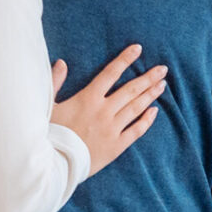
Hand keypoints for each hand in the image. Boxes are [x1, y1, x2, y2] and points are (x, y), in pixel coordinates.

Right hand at [51, 46, 168, 172]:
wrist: (54, 163)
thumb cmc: (49, 133)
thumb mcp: (48, 104)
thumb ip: (55, 82)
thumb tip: (62, 63)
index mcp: (88, 98)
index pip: (110, 73)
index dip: (125, 59)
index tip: (138, 49)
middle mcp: (104, 111)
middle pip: (131, 90)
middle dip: (148, 78)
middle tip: (163, 69)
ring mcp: (112, 129)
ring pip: (136, 108)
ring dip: (150, 95)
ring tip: (162, 85)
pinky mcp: (116, 146)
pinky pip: (136, 131)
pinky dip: (146, 121)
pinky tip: (154, 112)